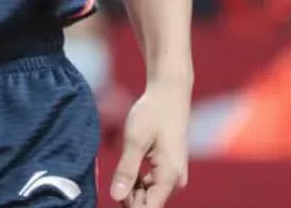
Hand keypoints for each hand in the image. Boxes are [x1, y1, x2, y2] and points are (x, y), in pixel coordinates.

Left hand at [109, 77, 191, 205]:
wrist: (170, 93)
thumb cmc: (153, 113)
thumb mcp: (135, 140)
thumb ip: (126, 171)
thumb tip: (115, 198)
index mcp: (169, 177)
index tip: (115, 196)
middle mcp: (175, 181)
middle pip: (147, 205)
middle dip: (128, 198)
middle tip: (116, 175)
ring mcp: (173, 176)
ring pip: (147, 196)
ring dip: (131, 189)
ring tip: (122, 166)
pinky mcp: (168, 170)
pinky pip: (150, 187)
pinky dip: (136, 182)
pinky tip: (129, 166)